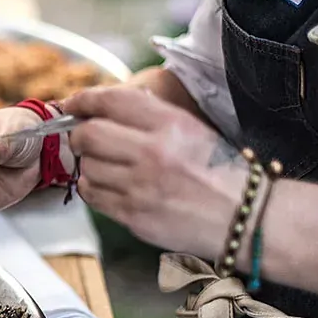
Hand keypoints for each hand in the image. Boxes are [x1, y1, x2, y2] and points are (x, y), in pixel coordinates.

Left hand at [64, 87, 247, 259]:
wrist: (247, 217)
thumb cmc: (221, 173)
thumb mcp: (193, 129)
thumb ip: (152, 115)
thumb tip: (109, 104)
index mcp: (171, 124)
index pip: (111, 100)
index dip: (82, 99)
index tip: (71, 104)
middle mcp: (153, 153)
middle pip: (88, 135)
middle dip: (78, 135)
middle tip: (83, 139)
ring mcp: (141, 187)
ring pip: (87, 168)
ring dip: (88, 165)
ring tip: (108, 167)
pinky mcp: (134, 215)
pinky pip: (92, 196)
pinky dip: (92, 188)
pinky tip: (109, 186)